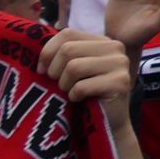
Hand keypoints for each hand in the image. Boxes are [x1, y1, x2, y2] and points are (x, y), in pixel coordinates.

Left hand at [38, 30, 146, 158]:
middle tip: (59, 86)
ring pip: (73, 67)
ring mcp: (120, 63)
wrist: (107, 124)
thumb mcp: (74, 70)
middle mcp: (115, 47)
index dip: (48, 52)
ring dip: (65, 85)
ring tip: (71, 93)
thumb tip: (38, 50)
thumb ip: (64, 55)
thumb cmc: (85, 96)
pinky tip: (80, 100)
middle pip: (68, 50)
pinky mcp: (120, 82)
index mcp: (102, 41)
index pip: (66, 33)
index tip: (42, 71)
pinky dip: (74, 96)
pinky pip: (81, 86)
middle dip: (55, 71)